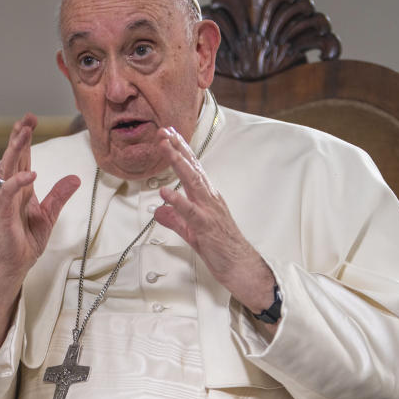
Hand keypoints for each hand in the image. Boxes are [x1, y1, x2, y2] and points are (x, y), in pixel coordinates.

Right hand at [0, 115, 79, 363]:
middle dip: (19, 136)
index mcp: (20, 188)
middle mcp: (9, 190)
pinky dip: (17, 182)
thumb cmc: (25, 241)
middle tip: (28, 118)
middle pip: (12, 157)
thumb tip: (75, 178)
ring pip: (6, 169)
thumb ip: (59, 195)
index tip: (32, 119)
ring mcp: (3, 201)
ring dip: (14, 150)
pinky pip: (7, 194)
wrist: (14, 265)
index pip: (22, 157)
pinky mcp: (1, 215)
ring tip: (24, 133)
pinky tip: (30, 173)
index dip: (25, 138)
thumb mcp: (49, 215)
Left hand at [153, 127, 276, 320]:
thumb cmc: (221, 248)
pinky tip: (165, 191)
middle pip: (192, 168)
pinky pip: (190, 211)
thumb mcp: (191, 232)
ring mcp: (208, 211)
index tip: (168, 135)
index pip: (192, 169)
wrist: (240, 266)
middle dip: (177, 148)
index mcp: (207, 198)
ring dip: (178, 163)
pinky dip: (177, 200)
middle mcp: (209, 199)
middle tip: (164, 131)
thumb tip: (159, 210)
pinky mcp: (206, 226)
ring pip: (192, 182)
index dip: (180, 151)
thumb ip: (175, 219)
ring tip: (165, 148)